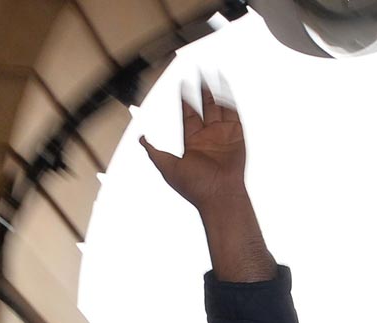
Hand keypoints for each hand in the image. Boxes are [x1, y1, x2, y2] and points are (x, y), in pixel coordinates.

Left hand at [140, 81, 249, 213]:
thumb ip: (154, 152)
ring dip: (215, 91)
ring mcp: (222, 135)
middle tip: (198, 73)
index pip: (188, 115)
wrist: (219, 195)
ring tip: (211, 74)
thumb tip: (140, 140)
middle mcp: (208, 136)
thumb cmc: (195, 186)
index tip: (182, 85)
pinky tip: (225, 86)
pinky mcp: (236, 135)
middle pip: (203, 107)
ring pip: (218, 107)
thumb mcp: (168, 168)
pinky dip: (230, 99)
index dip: (184, 100)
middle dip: (200, 91)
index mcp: (193, 142)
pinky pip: (233, 113)